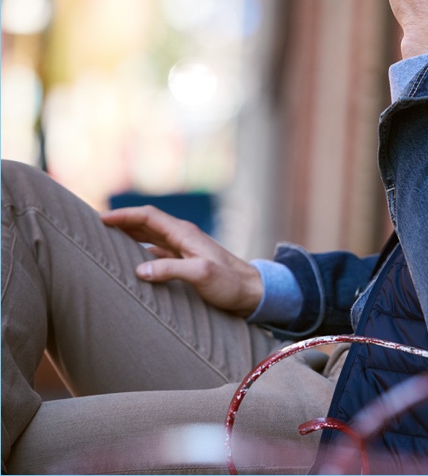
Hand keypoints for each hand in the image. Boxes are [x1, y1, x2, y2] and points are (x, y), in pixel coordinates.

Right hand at [100, 206, 262, 317]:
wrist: (252, 293)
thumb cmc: (230, 284)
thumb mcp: (201, 275)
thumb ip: (172, 269)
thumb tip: (140, 269)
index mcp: (185, 234)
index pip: (149, 217)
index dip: (124, 215)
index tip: (100, 218)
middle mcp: (183, 237)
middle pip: (146, 223)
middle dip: (122, 221)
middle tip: (93, 225)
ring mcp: (184, 249)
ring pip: (150, 237)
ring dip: (129, 235)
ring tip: (105, 238)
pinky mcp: (185, 263)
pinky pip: (156, 252)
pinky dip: (140, 252)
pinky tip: (129, 260)